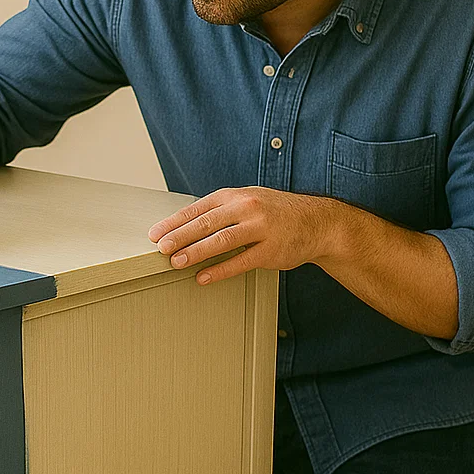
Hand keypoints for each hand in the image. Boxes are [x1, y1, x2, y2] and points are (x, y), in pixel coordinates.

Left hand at [147, 186, 335, 284]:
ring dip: (196, 253)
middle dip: (180, 236)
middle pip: (206, 223)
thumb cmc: (276, 213)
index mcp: (236, 196)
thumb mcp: (248, 201)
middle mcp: (247, 208)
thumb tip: (184, 226)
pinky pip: (241, 262)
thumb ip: (220, 211)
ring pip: (222, 241)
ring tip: (175, 263)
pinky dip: (219, 270)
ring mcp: (261, 229)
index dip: (174, 222)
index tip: (155, 234)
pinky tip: (203, 277)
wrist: (318, 222)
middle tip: (160, 248)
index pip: (198, 208)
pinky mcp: (271, 251)